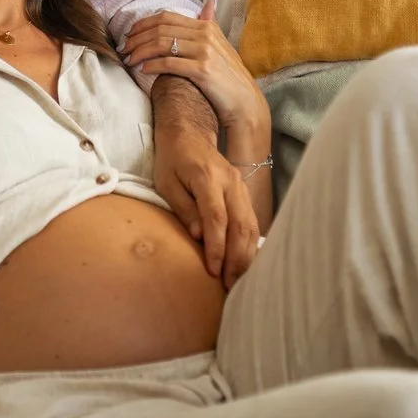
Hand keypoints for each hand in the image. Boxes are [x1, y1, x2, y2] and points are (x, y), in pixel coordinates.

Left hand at [125, 1, 268, 134]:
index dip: (143, 24)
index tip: (130, 34)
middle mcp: (206, 35)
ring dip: (140, 51)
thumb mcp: (222, 46)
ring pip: (162, 44)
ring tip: (129, 60)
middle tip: (124, 48)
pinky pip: (169, 63)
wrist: (245, 103)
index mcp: (207, 27)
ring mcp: (205, 52)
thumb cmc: (229, 78)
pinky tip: (143, 70)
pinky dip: (152, 65)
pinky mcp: (202, 70)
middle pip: (161, 28)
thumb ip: (210, 25)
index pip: (166, 17)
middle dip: (137, 38)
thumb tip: (208, 3)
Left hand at [153, 125, 260, 288]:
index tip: (213, 270)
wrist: (189, 132)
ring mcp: (240, 186)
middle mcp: (230, 182)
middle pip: (240, 225)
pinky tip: (246, 263)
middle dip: (237, 258)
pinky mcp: (244, 192)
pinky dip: (250, 244)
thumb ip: (183, 208)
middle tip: (231, 285)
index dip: (217, 247)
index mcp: (208, 178)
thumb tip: (197, 237)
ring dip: (246, 255)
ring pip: (251, 225)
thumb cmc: (172, 159)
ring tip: (239, 280)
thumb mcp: (166, 182)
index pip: (216, 218)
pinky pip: (252, 221)